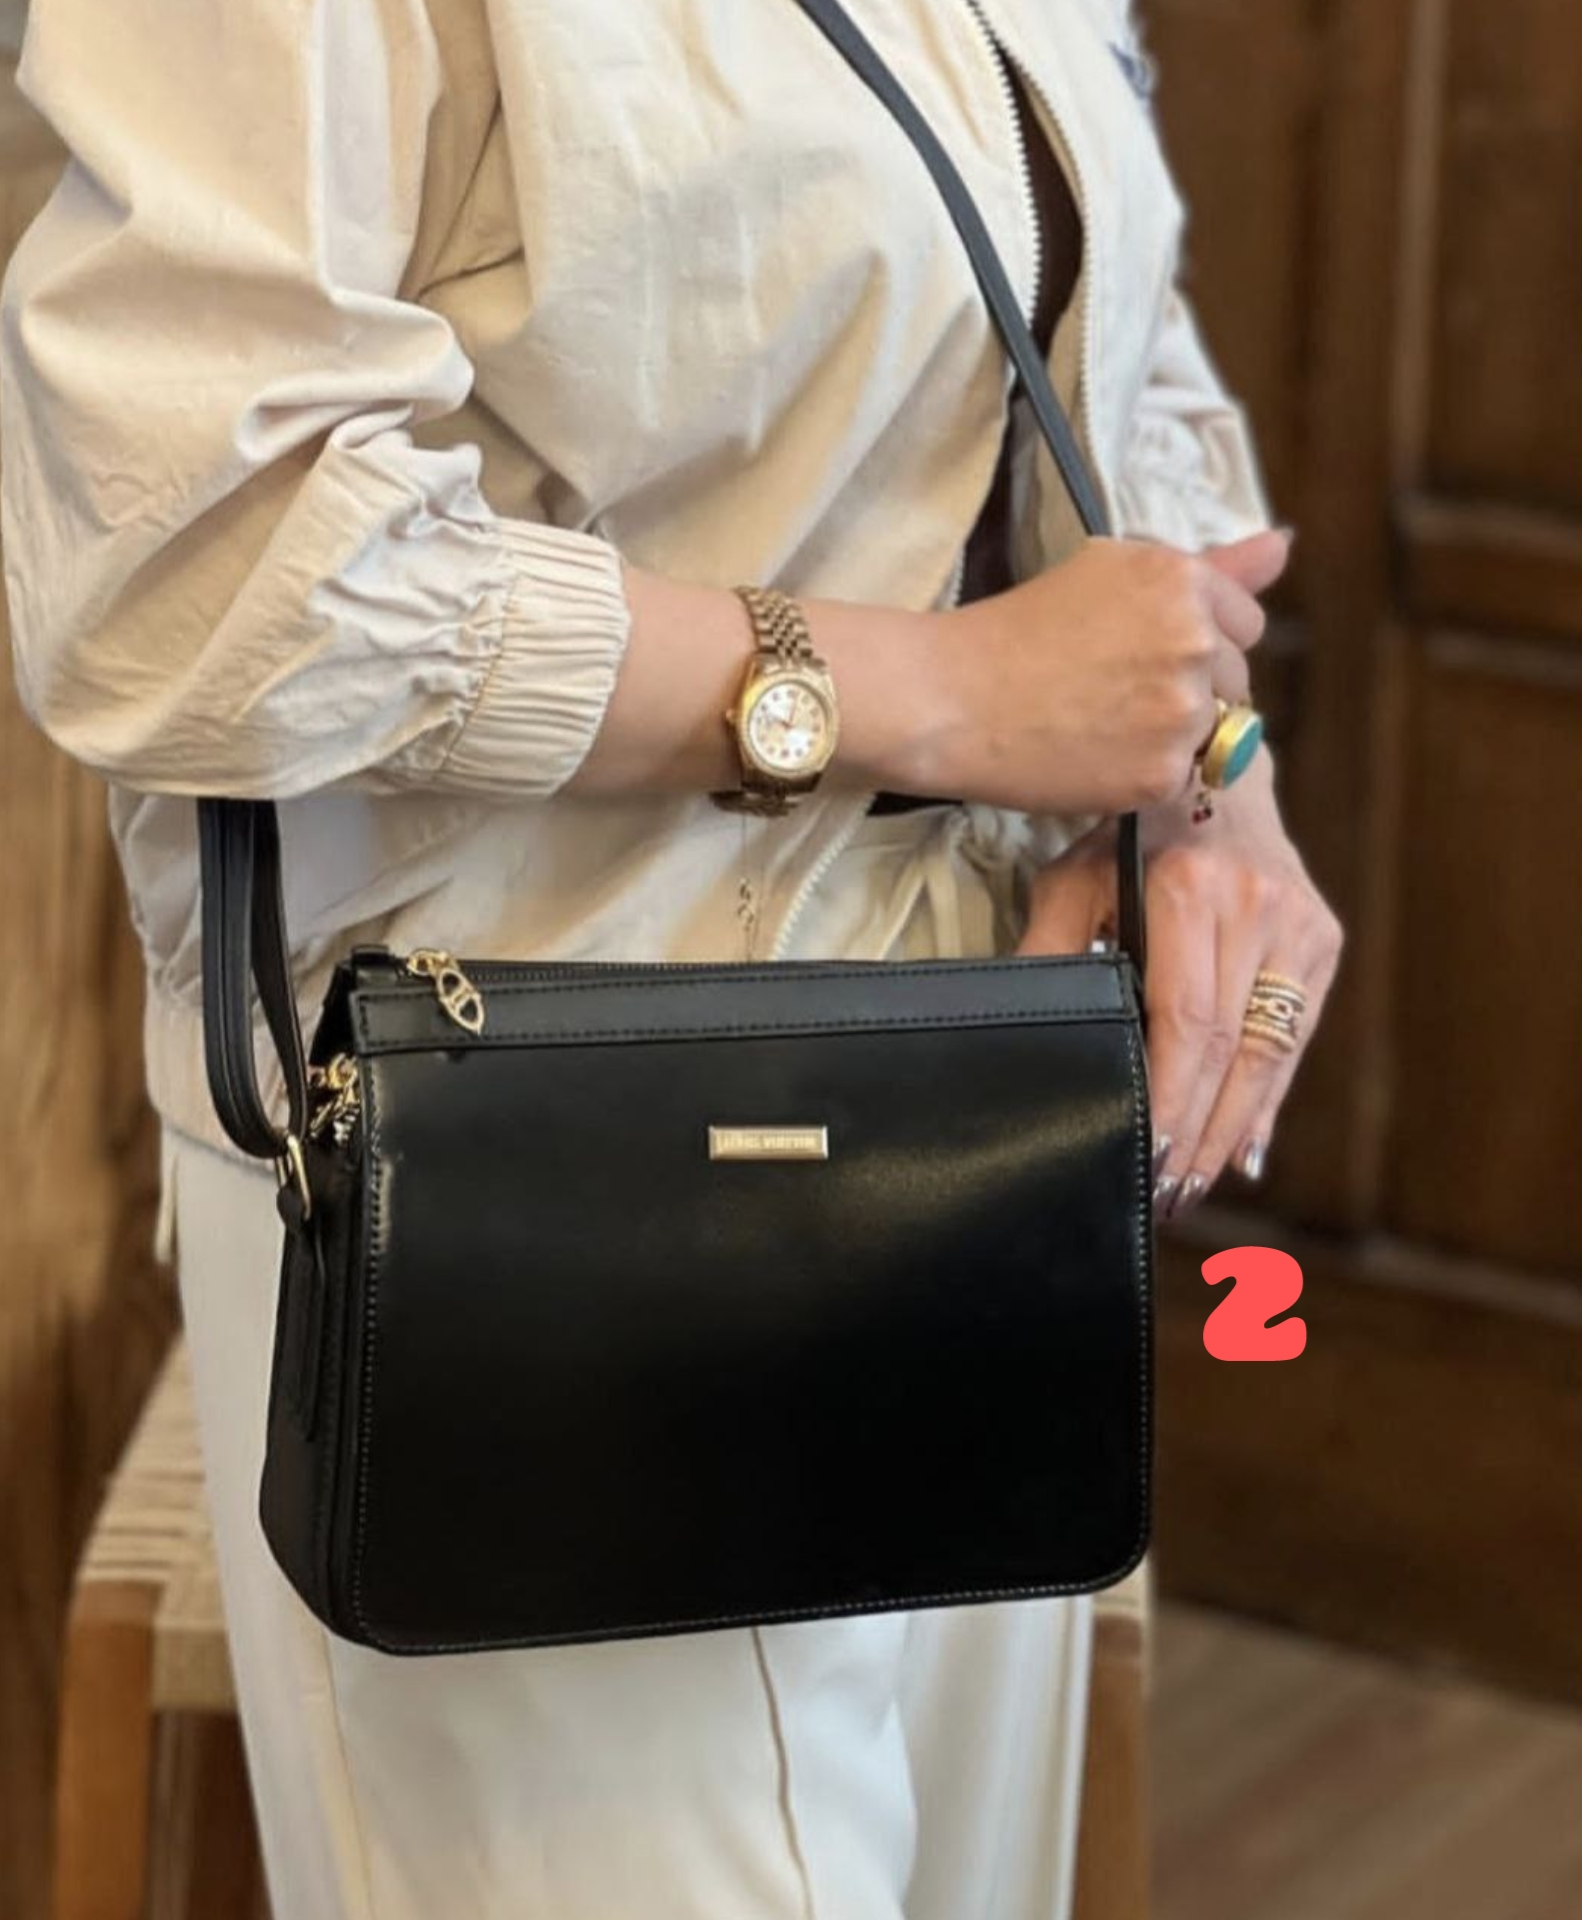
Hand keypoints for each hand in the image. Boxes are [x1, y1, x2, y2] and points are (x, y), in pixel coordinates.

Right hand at [925, 528, 1291, 815]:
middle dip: (1188, 690)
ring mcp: (1181, 711)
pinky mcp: (1161, 773)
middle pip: (1234, 682)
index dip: (1195, 642)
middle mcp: (1194, 641)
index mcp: (1183, 581)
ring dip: (1171, 736)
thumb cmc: (1017, 630)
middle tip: (1110, 692)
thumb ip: (1214, 567)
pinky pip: (1178, 780)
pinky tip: (1092, 756)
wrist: (950, 699)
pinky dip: (1141, 776)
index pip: (1244, 624)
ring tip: (1101, 726)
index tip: (1140, 653)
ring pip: (1213, 735)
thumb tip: (1285, 544)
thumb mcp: (1111, 571)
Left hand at [1014, 749, 1342, 1213]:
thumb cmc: (1125, 834)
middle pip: (1231, 1050)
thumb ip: (1047, 952)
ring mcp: (1299, 925)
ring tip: (1198, 1185)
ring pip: (1270, 1053)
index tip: (1149, 1149)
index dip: (1173, 1095)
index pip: (1186, 1021)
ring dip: (1235, 1129)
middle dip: (1200, 1131)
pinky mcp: (1322, 939)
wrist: (1214, 771)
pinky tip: (1246, 1150)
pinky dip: (1269, 1099)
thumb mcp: (1072, 879)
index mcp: (1192, 891)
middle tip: (1167, 1192)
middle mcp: (1256, 907)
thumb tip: (1014, 1029)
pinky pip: (1295, 1037)